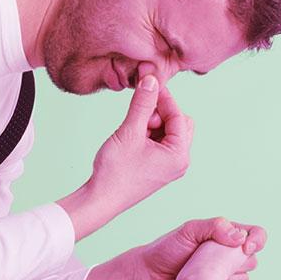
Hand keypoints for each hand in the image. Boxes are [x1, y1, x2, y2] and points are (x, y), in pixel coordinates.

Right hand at [97, 75, 191, 202]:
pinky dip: (148, 134)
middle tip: (140, 117)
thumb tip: (151, 80)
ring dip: (152, 124)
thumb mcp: (130, 131)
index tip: (149, 84)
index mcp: (179, 155)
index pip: (178, 116)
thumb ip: (142, 104)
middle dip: (161, 114)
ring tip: (133, 131)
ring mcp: (169, 166)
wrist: (101, 199)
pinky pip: (160, 142)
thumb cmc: (116, 171)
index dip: (164, 98)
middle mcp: (179, 161)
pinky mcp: (158, 167)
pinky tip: (132, 138)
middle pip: (179, 123)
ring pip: (169, 132)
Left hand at [136, 217, 266, 279]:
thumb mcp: (188, 231)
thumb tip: (239, 238)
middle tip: (206, 263)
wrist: (150, 278)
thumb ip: (214, 227)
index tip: (246, 249)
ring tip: (200, 278)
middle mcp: (228, 256)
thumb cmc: (165, 250)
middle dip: (233, 264)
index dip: (257, 241)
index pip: (256, 234)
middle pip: (252, 261)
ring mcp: (224, 276)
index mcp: (225, 236)